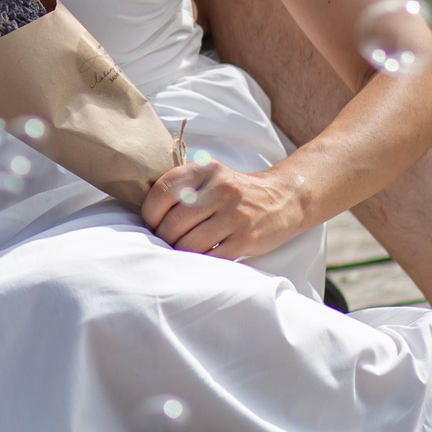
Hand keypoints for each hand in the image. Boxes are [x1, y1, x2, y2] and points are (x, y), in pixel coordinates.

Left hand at [139, 160, 310, 261]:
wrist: (284, 198)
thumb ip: (183, 186)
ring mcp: (235, 215)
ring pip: (190, 243)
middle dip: (163, 238)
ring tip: (180, 250)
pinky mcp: (246, 239)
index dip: (150, 214)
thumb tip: (147, 214)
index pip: (162, 192)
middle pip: (174, 223)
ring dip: (179, 252)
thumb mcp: (211, 176)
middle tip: (165, 242)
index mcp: (206, 170)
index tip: (152, 223)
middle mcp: (220, 189)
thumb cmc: (236, 191)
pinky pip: (211, 257)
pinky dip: (199, 261)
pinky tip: (199, 256)